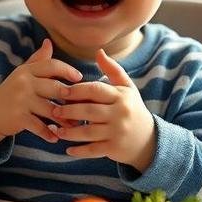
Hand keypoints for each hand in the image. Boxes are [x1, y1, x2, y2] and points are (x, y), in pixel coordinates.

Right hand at [0, 39, 82, 149]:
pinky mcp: (18, 117)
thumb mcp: (22, 74)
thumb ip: (38, 60)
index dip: (68, 70)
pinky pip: (39, 126)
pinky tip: (56, 137)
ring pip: (51, 110)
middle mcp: (24, 83)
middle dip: (72, 99)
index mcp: (27, 70)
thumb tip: (49, 42)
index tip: (80, 78)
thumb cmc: (11, 92)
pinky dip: (49, 133)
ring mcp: (21, 100)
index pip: (52, 65)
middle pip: (56, 88)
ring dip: (65, 120)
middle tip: (85, 106)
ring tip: (75, 126)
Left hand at [48, 49, 155, 170]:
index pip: (96, 90)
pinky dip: (80, 151)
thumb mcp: (127, 88)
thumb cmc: (133, 109)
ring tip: (56, 130)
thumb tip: (98, 51)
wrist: (148, 139)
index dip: (77, 90)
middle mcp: (120, 114)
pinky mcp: (114, 149)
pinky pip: (93, 150)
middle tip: (53, 111)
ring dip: (69, 133)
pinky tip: (67, 150)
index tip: (61, 91)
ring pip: (88, 132)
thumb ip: (113, 70)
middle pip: (89, 111)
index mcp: (121, 96)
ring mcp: (117, 132)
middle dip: (69, 111)